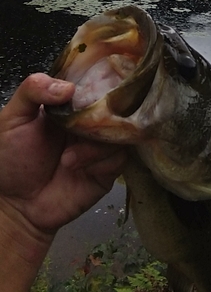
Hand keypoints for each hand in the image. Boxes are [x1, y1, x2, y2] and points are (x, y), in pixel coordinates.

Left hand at [0, 73, 126, 235]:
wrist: (17, 204)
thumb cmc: (11, 160)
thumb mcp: (13, 118)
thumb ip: (33, 91)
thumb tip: (69, 87)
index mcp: (68, 109)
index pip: (94, 89)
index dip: (96, 89)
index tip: (88, 96)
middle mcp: (87, 127)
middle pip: (113, 111)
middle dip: (98, 120)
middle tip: (76, 131)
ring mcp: (99, 149)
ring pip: (119, 135)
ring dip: (95, 147)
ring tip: (68, 160)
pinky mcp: (107, 172)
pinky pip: (119, 159)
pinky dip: (101, 162)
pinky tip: (79, 169)